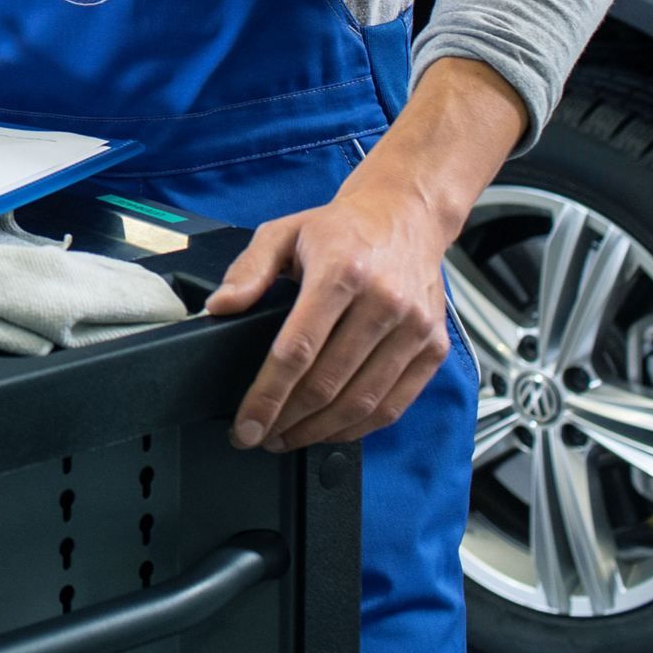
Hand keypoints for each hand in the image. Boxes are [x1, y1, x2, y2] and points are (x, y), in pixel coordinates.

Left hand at [204, 154, 455, 450]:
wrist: (405, 214)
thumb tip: (219, 307)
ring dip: (319, 432)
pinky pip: (394, 405)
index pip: (298, 350)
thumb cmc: (341, 228)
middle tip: (259, 436)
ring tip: (288, 437)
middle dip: (287, 421)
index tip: (245, 425)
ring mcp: (414, 327)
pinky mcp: (433, 347)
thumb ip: (249, 270)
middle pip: (328, 383)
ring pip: (362, 402)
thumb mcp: (283, 232)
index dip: (268, 395)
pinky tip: (329, 430)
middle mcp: (383, 300)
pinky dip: (358, 428)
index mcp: (342, 270)